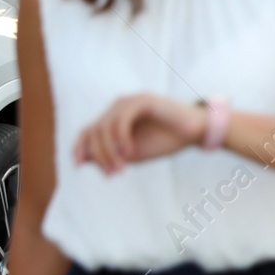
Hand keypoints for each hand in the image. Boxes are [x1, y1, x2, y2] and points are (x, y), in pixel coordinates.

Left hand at [74, 93, 205, 172]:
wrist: (196, 131)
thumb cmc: (166, 141)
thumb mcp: (133, 153)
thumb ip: (110, 154)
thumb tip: (85, 159)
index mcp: (115, 118)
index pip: (89, 130)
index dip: (80, 147)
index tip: (79, 166)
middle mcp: (118, 107)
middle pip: (94, 131)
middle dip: (100, 155)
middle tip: (113, 174)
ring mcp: (129, 102)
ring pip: (105, 127)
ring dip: (110, 150)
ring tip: (121, 167)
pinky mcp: (141, 100)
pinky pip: (121, 120)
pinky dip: (121, 138)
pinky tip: (128, 152)